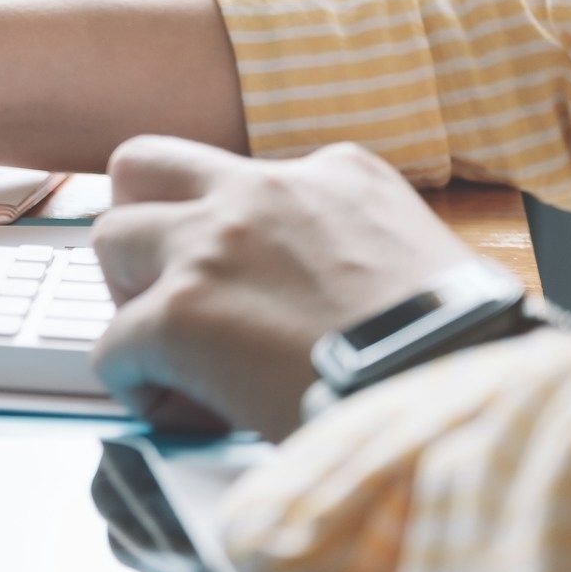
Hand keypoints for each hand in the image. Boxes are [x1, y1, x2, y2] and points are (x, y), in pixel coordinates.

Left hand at [89, 136, 476, 438]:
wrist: (459, 395)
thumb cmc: (461, 349)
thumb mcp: (424, 254)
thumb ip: (362, 246)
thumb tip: (335, 295)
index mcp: (335, 173)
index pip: (241, 174)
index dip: (229, 233)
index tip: (248, 286)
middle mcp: (264, 191)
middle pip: (142, 165)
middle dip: (139, 220)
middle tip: (164, 283)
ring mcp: (214, 247)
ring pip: (109, 237)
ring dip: (127, 293)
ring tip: (165, 346)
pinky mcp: (180, 314)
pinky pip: (111, 344)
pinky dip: (131, 380)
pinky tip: (171, 406)